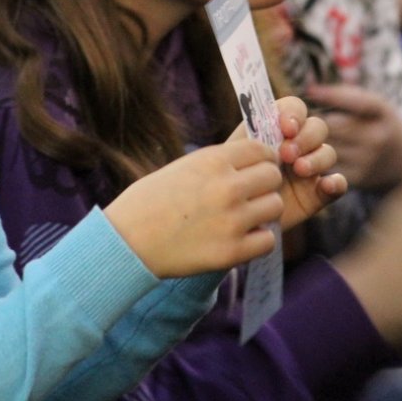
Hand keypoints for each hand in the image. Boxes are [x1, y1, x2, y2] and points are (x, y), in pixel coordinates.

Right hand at [104, 139, 283, 277]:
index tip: (255, 169)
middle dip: (265, 184)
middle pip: (273, 176)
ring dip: (263, 212)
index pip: (262, 149)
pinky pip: (268, 240)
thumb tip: (254, 160)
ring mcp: (231, 220)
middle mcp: (227, 187)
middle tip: (251, 195)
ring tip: (244, 218)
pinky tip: (240, 238)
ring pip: (275, 207)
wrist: (126, 241)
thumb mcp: (184, 167)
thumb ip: (220, 163)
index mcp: (213, 161)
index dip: (262, 158)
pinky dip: (258, 240)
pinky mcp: (231, 252)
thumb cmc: (149, 201)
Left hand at [227, 95, 346, 230]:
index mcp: (275, 129)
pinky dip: (336, 183)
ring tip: (300, 170)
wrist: (230, 217)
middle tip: (287, 153)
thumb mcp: (233, 157)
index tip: (286, 127)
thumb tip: (266, 123)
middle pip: (317, 127)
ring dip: (317, 158)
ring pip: (328, 153)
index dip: (294, 114)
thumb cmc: (227, 181)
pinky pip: (336, 184)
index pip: (295, 108)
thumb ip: (249, 138)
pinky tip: (326, 185)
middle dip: (305, 137)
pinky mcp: (318, 193)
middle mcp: (297, 144)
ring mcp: (310, 168)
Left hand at [304, 82, 401, 191]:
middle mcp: (377, 137)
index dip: (332, 96)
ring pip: (325, 146)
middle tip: (296, 122)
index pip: (358, 102)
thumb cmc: (380, 128)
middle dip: (313, 123)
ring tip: (301, 139)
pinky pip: (326, 166)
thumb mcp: (376, 107)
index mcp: (383, 113)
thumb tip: (311, 90)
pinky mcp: (357, 178)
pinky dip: (315, 159)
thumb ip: (348, 96)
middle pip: (333, 125)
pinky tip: (310, 156)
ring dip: (310, 142)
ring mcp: (368, 160)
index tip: (310, 91)